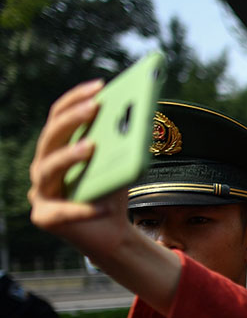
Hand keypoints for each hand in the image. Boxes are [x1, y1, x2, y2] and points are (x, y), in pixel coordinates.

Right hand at [28, 81, 180, 313]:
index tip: (100, 86)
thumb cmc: (112, 193)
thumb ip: (121, 144)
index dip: (75, 98)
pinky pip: (63, 212)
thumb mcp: (119, 165)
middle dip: (73, 119)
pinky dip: (84, 208)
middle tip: (96, 107)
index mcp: (57, 148)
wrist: (112, 232)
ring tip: (92, 147)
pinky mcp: (46, 218)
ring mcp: (40, 192)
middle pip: (50, 137)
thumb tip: (136, 115)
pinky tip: (104, 206)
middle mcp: (42, 166)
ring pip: (49, 169)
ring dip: (70, 156)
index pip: (58, 116)